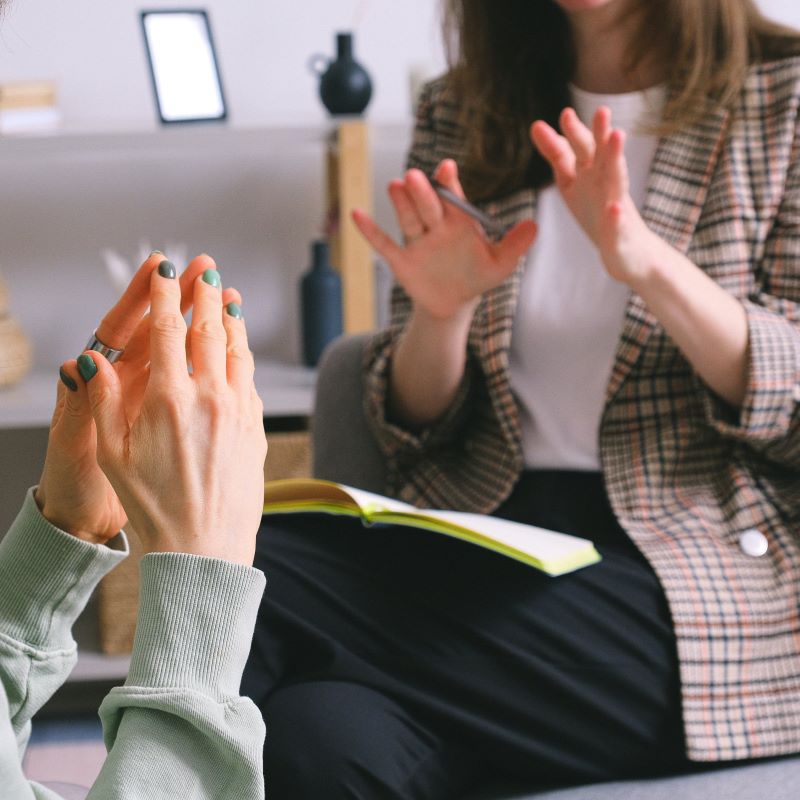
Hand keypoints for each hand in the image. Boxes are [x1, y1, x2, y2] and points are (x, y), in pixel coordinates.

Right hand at [35, 254, 241, 544]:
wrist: (205, 547)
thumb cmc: (153, 506)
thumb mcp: (113, 456)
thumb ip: (103, 401)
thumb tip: (90, 359)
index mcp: (169, 399)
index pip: (167, 330)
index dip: (166, 294)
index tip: (166, 269)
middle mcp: (210, 398)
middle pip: (210, 331)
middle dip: (207, 295)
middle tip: (207, 270)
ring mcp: (239, 412)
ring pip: (239, 352)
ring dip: (233, 321)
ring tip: (229, 299)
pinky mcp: (256, 428)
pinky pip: (251, 380)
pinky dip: (245, 357)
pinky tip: (241, 352)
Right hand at [352, 159, 536, 321]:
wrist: (454, 302)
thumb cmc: (477, 276)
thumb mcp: (500, 263)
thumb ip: (515, 244)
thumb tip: (535, 226)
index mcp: (459, 221)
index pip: (453, 198)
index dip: (449, 183)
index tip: (446, 168)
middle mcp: (435, 226)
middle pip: (428, 205)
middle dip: (423, 192)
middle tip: (416, 177)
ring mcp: (417, 241)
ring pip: (408, 219)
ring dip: (401, 204)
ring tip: (395, 186)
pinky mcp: (401, 260)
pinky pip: (384, 244)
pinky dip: (370, 231)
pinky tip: (357, 215)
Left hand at [530, 107, 657, 285]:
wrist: (628, 251)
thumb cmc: (598, 211)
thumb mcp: (572, 181)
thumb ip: (558, 155)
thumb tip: (536, 125)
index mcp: (591, 172)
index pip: (580, 149)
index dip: (573, 134)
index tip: (565, 114)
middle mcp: (605, 182)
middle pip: (601, 156)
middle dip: (600, 134)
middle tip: (602, 111)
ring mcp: (615, 206)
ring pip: (617, 180)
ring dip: (617, 159)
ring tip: (618, 137)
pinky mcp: (620, 233)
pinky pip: (617, 225)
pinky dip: (616, 217)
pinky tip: (614, 210)